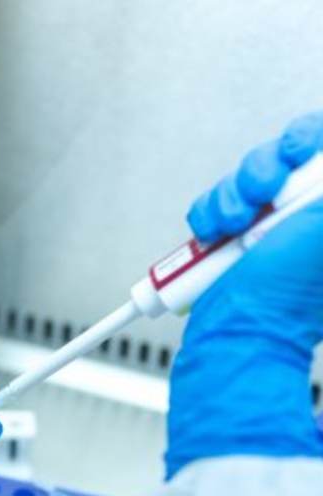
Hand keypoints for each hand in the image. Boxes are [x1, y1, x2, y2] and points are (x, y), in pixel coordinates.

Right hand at [167, 112, 322, 478]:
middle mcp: (306, 213)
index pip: (320, 147)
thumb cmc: (284, 294)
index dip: (305, 141)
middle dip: (263, 172)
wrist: (235, 329)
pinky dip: (209, 215)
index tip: (296, 156)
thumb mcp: (320, 227)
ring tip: (231, 226)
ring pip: (246, 177)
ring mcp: (269, 224)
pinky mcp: (234, 236)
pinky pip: (216, 202)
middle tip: (262, 197)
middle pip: (283, 154)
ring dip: (230, 198)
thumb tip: (320, 160)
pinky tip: (214, 235)